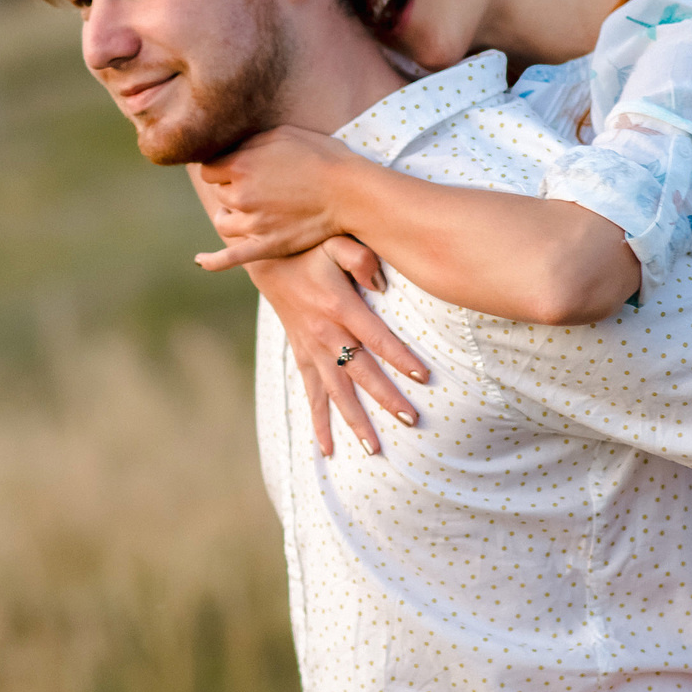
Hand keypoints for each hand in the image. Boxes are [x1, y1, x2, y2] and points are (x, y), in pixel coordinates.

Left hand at [194, 127, 364, 269]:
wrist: (351, 192)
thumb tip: (231, 148)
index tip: (238, 167)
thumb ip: (250, 143)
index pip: (210, 168)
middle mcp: (241, 195)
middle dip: (232, 188)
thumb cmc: (322, 157)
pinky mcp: (266, 246)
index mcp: (241, 165)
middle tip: (257, 185)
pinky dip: (212, 261)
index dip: (223, 167)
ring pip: (222, 221)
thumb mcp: (282, 134)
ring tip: (243, 211)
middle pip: (219, 193)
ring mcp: (252, 224)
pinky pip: (230, 258)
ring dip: (230, 215)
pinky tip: (201, 261)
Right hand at [247, 239, 429, 457]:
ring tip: (374, 449)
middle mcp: (324, 333)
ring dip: (355, 420)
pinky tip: (328, 449)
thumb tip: (382, 285)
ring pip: (336, 392)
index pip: (376, 337)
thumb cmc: (310, 250)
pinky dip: (319, 422)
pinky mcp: (302, 357)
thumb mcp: (335, 243)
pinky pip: (311, 395)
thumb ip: (361, 258)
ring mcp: (311, 350)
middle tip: (411, 419)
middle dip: (386, 397)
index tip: (424, 376)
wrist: (267, 261)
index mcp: (338, 306)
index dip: (400, 357)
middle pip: (360, 372)